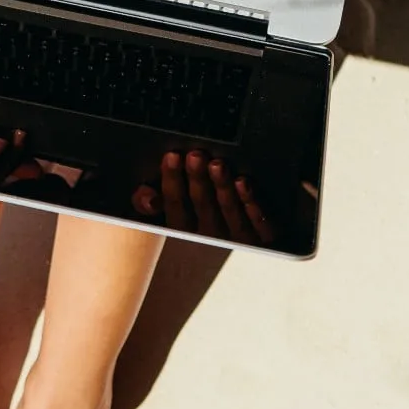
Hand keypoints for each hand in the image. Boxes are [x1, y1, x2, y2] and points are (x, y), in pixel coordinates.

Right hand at [131, 149, 275, 245]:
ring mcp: (237, 239)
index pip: (175, 206)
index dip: (172, 181)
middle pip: (203, 207)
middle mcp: (210, 238)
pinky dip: (252, 203)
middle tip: (196, 157)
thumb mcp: (162, 215)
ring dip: (222, 187)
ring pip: (229, 212)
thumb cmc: (195, 220)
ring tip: (218, 165)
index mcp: (184, 231)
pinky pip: (258, 223)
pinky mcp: (262, 239)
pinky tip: (245, 184)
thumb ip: (146, 203)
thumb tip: (147, 196)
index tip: (172, 157)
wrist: (238, 251)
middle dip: (198, 180)